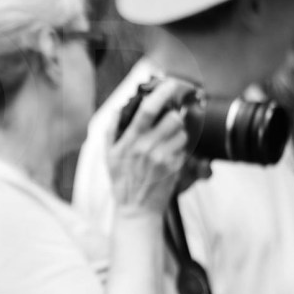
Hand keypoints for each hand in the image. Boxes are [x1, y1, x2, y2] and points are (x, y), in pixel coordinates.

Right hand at [106, 79, 193, 214]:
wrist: (136, 209)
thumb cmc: (121, 181)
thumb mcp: (109, 155)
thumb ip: (111, 130)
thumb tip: (119, 110)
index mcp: (131, 141)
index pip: (148, 110)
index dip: (160, 93)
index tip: (168, 83)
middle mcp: (148, 148)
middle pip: (172, 118)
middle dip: (173, 115)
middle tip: (168, 119)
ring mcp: (164, 158)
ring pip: (182, 132)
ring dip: (177, 132)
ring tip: (167, 140)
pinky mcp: (176, 168)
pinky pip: (184, 148)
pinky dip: (179, 147)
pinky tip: (168, 154)